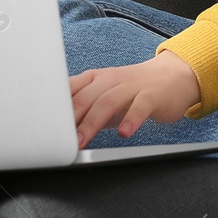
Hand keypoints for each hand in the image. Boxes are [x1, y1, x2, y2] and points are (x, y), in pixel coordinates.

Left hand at [68, 49, 202, 148]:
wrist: (173, 77)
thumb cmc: (132, 90)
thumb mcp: (104, 97)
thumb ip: (83, 110)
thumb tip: (57, 130)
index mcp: (94, 79)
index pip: (70, 90)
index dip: (56, 108)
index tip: (45, 128)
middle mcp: (111, 80)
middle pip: (86, 98)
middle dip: (71, 120)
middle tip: (61, 141)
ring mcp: (132, 86)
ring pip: (108, 101)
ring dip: (93, 122)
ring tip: (83, 141)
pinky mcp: (152, 95)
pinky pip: (141, 106)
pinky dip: (132, 119)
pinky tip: (125, 133)